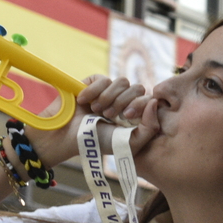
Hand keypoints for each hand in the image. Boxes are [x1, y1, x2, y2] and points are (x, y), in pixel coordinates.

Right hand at [24, 76, 155, 166]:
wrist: (68, 136)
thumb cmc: (99, 142)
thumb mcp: (129, 143)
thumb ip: (150, 128)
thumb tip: (155, 101)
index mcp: (135, 114)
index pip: (148, 99)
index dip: (140, 104)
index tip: (127, 116)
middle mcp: (124, 101)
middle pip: (137, 87)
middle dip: (123, 101)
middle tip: (110, 115)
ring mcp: (109, 91)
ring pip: (122, 81)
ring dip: (109, 98)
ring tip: (97, 111)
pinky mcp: (94, 83)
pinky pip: (103, 79)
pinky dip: (93, 91)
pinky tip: (84, 102)